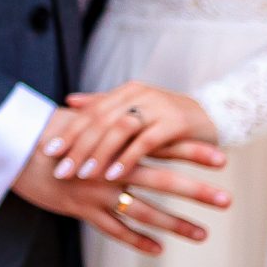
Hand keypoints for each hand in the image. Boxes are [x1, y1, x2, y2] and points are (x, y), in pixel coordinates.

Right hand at [12, 106, 230, 256]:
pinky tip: (159, 249)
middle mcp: (110, 168)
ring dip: (175, 223)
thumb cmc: (49, 134)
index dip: (192, 152)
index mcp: (114, 144)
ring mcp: (97, 192)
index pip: (161, 146)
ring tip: (203, 233)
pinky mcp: (81, 210)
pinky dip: (137, 239)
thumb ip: (112, 125)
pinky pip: (113, 229)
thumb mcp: (82, 123)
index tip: (222, 158)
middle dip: (196, 191)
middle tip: (227, 200)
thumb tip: (136, 118)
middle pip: (161, 181)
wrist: (12, 151)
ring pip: (143, 211)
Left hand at [47, 83, 221, 188]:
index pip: (91, 111)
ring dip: (99, 153)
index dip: (69, 131)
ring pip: (119, 129)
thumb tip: (69, 101)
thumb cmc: (169, 119)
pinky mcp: (175, 122)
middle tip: (60, 169)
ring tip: (82, 174)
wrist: (217, 115)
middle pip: (100, 120)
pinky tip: (112, 175)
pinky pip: (145, 142)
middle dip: (78, 147)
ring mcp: (157, 106)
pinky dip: (126, 159)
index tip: (49, 151)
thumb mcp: (135, 110)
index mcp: (126, 91)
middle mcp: (138, 94)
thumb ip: (103, 105)